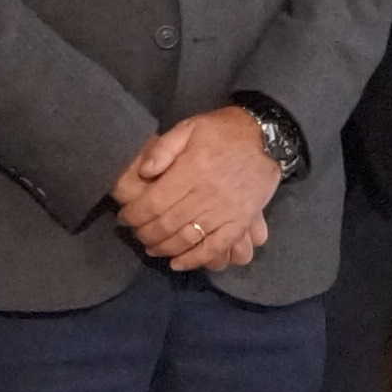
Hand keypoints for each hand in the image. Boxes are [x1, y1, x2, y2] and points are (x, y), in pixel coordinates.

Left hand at [114, 108, 280, 272]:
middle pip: (166, 224)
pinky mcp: (240, 222)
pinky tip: (178, 264)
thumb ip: (163, 148)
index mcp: (191, 170)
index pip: (153, 202)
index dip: (134, 215)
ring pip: (187, 239)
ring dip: (164, 248)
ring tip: (151, 248)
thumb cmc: (223, 132)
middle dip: (145, 233)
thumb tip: (143, 172)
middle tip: (135, 234)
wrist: (267, 138)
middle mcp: (206, 194)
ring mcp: (225, 211)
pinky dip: (195, 259)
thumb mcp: (189, 127)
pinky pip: (215, 247)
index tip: (124, 218)